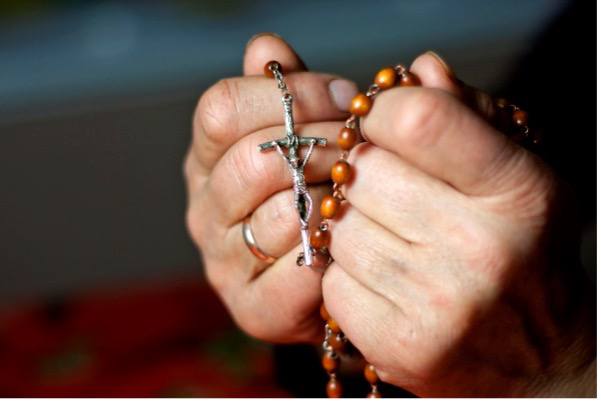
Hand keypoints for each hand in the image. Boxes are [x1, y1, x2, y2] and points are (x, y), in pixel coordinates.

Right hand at [184, 34, 357, 342]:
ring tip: (361, 193)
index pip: (221, 109)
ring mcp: (223, 262)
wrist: (335, 271)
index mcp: (208, 159)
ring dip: (332, 199)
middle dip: (320, 146)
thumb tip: (265, 47)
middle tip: (362, 145)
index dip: (290, 96)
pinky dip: (332, 254)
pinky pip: (295, 274)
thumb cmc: (320, 190)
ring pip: (277, 216)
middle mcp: (204, 210)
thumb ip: (284, 92)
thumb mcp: (303, 133)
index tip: (346, 97)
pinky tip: (351, 243)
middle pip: (248, 161)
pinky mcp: (252, 309)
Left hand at [322, 53, 595, 395]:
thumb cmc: (524, 250)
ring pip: (337, 228)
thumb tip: (419, 68)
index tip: (383, 125)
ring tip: (390, 239)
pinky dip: (346, 276)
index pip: (416, 118)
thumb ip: (467, 115)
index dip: (383, 114)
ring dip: (352, 227)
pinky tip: (381, 280)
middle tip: (387, 190)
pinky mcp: (399, 345)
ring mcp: (438, 302)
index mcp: (517, 191)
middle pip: (362, 172)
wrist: (539, 356)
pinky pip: (331, 281)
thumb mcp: (519, 173)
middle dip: (364, 174)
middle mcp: (480, 248)